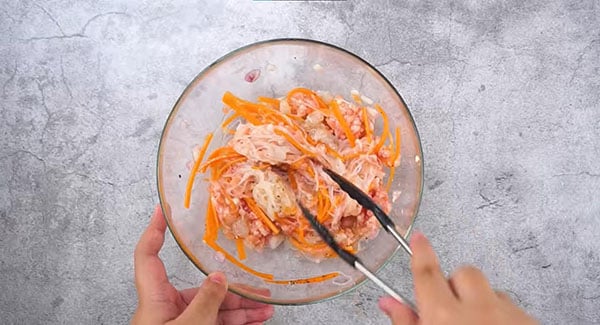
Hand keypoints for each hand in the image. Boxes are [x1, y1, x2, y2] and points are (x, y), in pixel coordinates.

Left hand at [132, 205, 274, 324]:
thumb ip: (206, 302)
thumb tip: (218, 278)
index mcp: (154, 299)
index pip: (147, 255)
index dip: (153, 231)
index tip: (163, 210)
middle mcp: (166, 309)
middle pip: (199, 287)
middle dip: (230, 286)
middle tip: (256, 284)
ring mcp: (180, 324)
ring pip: (213, 308)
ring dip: (241, 308)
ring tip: (266, 307)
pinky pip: (216, 324)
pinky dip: (236, 322)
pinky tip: (256, 320)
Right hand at [378, 233, 537, 324]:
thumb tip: (388, 303)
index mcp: (444, 317)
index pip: (427, 272)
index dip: (421, 251)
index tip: (419, 238)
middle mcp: (478, 309)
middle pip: (462, 273)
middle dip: (454, 285)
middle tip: (449, 311)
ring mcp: (508, 315)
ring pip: (490, 291)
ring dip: (480, 303)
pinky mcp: (530, 323)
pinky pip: (512, 308)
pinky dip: (501, 317)